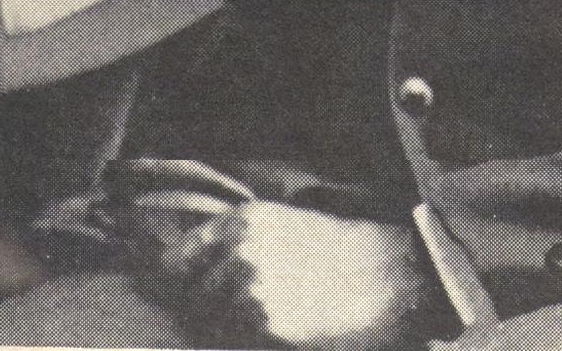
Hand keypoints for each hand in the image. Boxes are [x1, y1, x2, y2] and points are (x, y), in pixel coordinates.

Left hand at [160, 201, 429, 350]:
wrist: (387, 274)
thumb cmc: (332, 252)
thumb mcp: (275, 227)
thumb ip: (228, 246)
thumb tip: (182, 277)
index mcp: (238, 223)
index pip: (173, 263)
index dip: (175, 285)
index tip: (182, 297)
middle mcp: (238, 252)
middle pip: (191, 300)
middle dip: (206, 312)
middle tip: (240, 314)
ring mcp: (252, 291)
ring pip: (212, 326)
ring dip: (229, 330)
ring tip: (270, 321)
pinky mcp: (270, 327)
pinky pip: (238, 343)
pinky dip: (249, 342)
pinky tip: (284, 331)